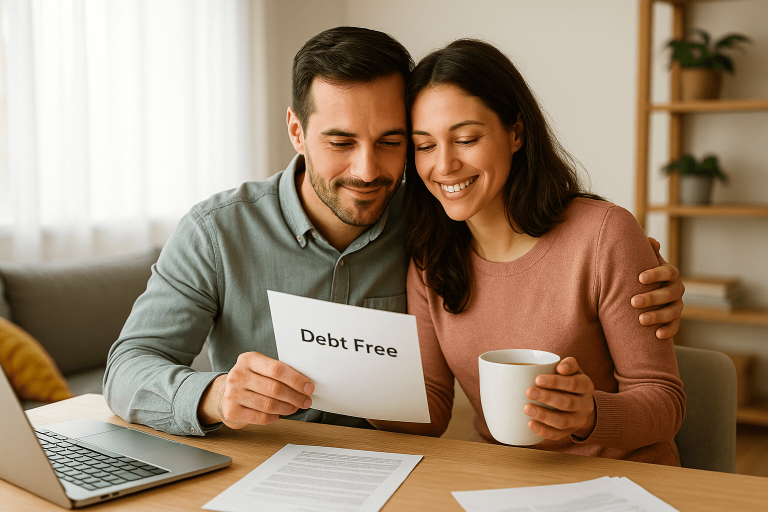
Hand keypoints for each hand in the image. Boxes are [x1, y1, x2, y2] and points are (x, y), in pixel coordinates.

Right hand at [198, 352, 313, 428]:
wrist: (224, 393)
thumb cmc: (251, 380)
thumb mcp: (260, 368)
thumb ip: (279, 372)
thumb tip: (305, 384)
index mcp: (248, 359)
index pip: (277, 369)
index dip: (296, 380)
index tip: (309, 387)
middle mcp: (238, 375)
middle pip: (275, 388)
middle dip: (295, 396)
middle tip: (305, 400)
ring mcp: (233, 393)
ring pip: (269, 405)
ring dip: (287, 408)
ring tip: (294, 407)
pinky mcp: (231, 410)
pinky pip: (261, 417)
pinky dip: (274, 417)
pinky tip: (278, 414)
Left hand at [524, 357, 595, 440]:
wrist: (581, 403)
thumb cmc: (570, 381)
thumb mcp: (572, 370)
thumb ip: (568, 364)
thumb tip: (560, 366)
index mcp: (586, 386)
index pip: (574, 384)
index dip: (556, 382)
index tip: (538, 379)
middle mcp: (585, 404)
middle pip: (568, 403)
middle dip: (547, 398)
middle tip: (528, 392)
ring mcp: (578, 420)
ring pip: (563, 421)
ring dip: (544, 415)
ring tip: (526, 408)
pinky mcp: (569, 432)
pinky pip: (557, 435)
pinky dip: (543, 431)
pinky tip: (530, 424)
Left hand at [631, 237, 683, 339]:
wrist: (646, 291)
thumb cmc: (642, 275)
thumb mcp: (644, 262)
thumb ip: (646, 252)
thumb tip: (651, 240)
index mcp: (670, 274)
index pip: (668, 272)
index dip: (656, 274)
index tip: (640, 277)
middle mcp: (677, 289)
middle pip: (669, 293)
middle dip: (652, 298)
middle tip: (633, 301)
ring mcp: (677, 305)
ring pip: (672, 312)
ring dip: (658, 316)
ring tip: (641, 320)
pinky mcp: (674, 320)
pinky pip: (675, 327)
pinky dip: (668, 331)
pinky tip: (656, 335)